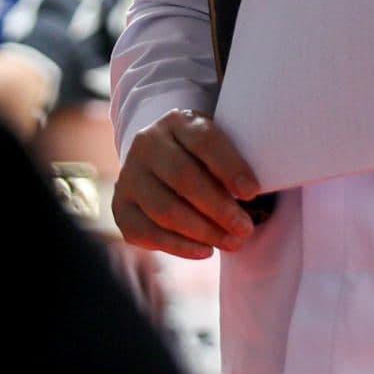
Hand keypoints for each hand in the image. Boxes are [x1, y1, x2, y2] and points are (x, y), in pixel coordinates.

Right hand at [113, 110, 260, 259]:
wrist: (162, 160)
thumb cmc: (205, 157)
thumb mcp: (219, 145)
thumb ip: (233, 163)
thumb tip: (252, 197)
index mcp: (177, 121)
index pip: (204, 141)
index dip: (229, 167)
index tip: (252, 192)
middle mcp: (147, 144)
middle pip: (183, 178)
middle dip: (219, 208)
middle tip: (245, 228)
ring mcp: (130, 175)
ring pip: (165, 209)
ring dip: (203, 231)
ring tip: (233, 243)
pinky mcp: (121, 206)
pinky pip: (148, 233)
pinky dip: (179, 246)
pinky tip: (205, 252)